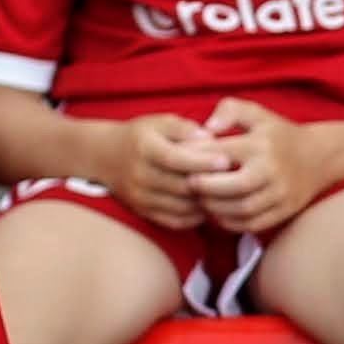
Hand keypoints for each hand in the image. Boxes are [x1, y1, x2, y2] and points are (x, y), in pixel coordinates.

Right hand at [110, 110, 229, 228]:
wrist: (106, 156)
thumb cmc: (142, 136)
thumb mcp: (160, 122)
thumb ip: (185, 128)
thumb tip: (210, 138)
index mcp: (144, 148)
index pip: (175, 158)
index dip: (202, 161)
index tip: (227, 161)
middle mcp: (140, 175)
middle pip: (181, 185)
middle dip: (211, 184)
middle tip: (237, 181)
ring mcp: (141, 197)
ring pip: (182, 206)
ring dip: (207, 203)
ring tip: (228, 195)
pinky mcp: (144, 212)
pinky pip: (176, 221)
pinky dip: (197, 216)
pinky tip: (210, 206)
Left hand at [188, 101, 331, 235]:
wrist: (319, 157)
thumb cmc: (277, 134)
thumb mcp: (256, 113)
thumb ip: (228, 110)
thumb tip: (206, 128)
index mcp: (261, 144)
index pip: (220, 153)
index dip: (196, 158)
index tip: (182, 160)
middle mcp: (273, 170)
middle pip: (233, 186)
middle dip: (205, 187)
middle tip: (189, 184)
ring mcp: (281, 193)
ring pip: (242, 209)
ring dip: (215, 207)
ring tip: (202, 199)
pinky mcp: (284, 211)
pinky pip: (253, 224)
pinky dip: (231, 222)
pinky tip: (219, 213)